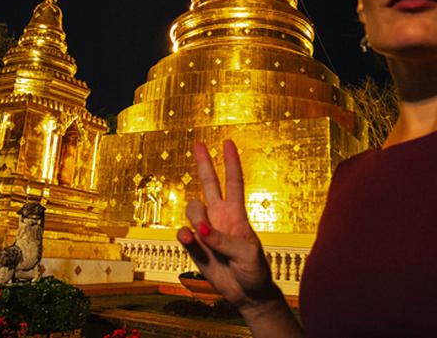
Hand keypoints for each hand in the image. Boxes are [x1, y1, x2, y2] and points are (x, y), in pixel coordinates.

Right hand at [176, 139, 278, 311]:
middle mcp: (220, 217)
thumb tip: (200, 230)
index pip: (234, 182)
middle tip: (198, 144)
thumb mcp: (247, 254)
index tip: (228, 142)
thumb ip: (224, 240)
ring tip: (202, 234)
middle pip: (210, 184)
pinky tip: (190, 239)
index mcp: (237, 214)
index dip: (231, 162)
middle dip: (204, 163)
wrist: (246, 293)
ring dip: (195, 217)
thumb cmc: (254, 270)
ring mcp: (205, 230)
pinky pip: (182, 233)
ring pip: (192, 208)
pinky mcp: (194, 246)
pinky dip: (184, 235)